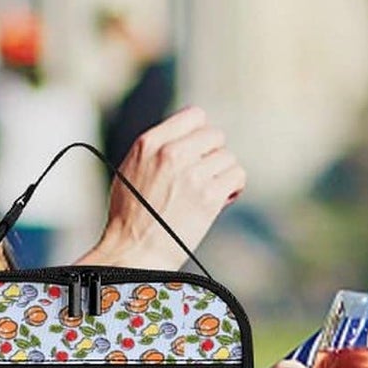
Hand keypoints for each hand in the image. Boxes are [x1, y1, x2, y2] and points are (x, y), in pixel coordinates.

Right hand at [92, 106, 244, 267]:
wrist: (134, 251)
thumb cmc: (130, 215)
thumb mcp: (131, 169)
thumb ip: (157, 149)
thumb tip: (189, 138)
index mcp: (148, 143)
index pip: (194, 116)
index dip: (199, 133)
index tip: (197, 150)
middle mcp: (171, 153)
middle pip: (215, 135)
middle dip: (212, 155)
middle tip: (202, 175)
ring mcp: (192, 174)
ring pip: (228, 157)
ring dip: (222, 174)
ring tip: (207, 191)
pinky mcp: (209, 196)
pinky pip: (237, 176)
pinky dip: (233, 187)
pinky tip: (220, 198)